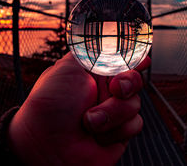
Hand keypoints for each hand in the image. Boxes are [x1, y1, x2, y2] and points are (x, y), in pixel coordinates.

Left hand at [8, 53, 150, 165]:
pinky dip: (118, 129)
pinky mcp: (119, 132)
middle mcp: (104, 91)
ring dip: (114, 112)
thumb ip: (92, 51)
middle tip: (115, 88)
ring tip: (89, 121)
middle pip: (135, 79)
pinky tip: (98, 135)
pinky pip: (135, 124)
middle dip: (128, 82)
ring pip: (136, 103)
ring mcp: (112, 112)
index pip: (121, 59)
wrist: (47, 145)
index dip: (133, 58)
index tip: (139, 60)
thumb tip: (110, 40)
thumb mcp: (68, 67)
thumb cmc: (50, 105)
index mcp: (93, 72)